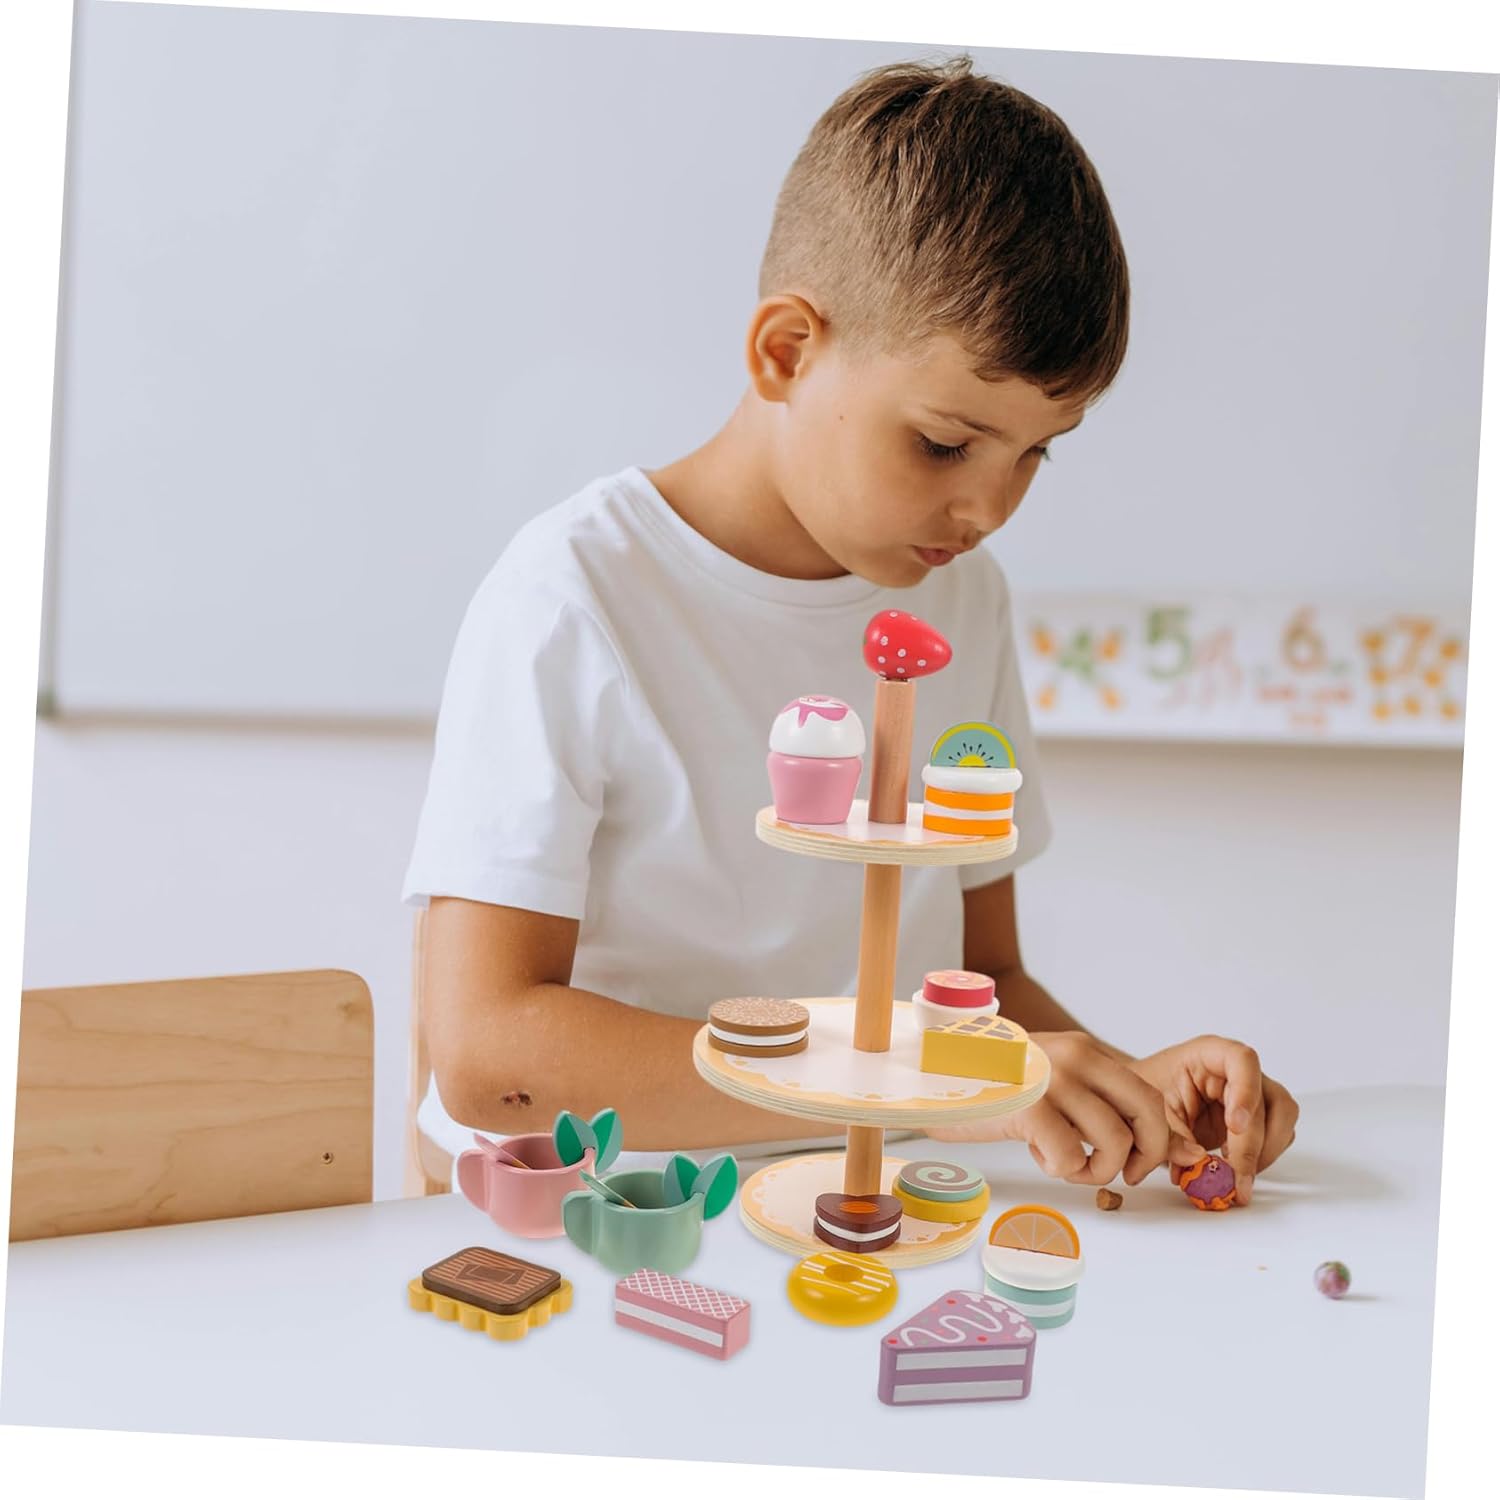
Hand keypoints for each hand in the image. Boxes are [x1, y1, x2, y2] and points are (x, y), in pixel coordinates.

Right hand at [927, 1031, 1204, 1187]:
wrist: (929, 1073)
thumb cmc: (991, 1087)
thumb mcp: (1050, 1084)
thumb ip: (1094, 1105)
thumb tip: (1156, 1146)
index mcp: (1085, 1051)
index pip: (1148, 1094)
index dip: (1159, 1137)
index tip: (1144, 1164)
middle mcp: (1077, 1057)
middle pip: (1147, 1113)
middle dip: (1146, 1155)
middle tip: (1124, 1175)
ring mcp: (1053, 1080)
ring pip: (1113, 1142)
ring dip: (1095, 1170)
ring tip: (1065, 1163)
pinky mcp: (1029, 1107)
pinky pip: (1070, 1158)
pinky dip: (1059, 1170)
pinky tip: (1036, 1155)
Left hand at [1130, 1036, 1299, 1204]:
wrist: (1146, 1100)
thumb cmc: (1149, 1093)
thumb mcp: (1152, 1111)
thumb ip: (1172, 1135)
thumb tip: (1197, 1161)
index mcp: (1209, 1054)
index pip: (1242, 1060)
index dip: (1246, 1092)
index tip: (1235, 1126)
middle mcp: (1237, 1071)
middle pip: (1269, 1098)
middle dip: (1253, 1143)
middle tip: (1235, 1173)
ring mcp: (1253, 1092)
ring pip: (1283, 1118)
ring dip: (1265, 1152)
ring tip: (1236, 1175)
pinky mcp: (1258, 1118)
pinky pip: (1277, 1137)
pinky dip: (1262, 1158)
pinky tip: (1237, 1169)